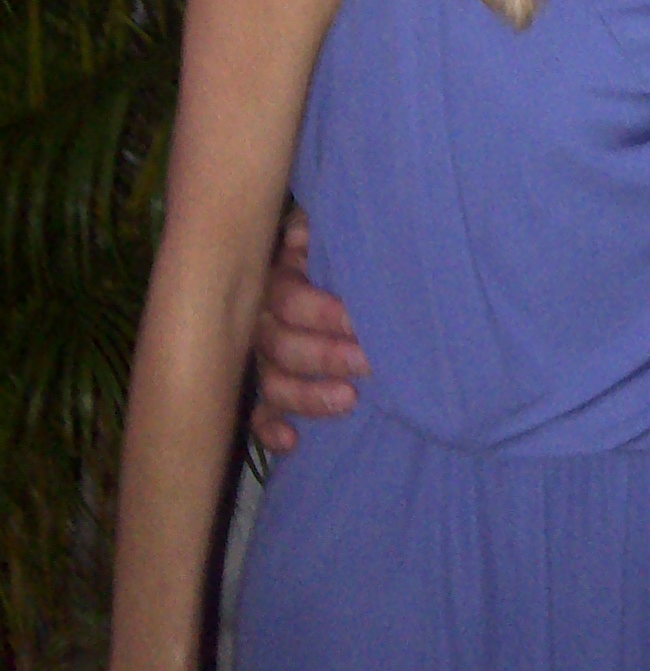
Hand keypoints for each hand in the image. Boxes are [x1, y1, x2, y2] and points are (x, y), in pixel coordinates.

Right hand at [249, 210, 366, 451]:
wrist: (334, 270)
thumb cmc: (336, 250)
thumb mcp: (329, 230)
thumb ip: (316, 230)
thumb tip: (302, 237)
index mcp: (276, 282)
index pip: (289, 301)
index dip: (322, 313)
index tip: (360, 321)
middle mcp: (263, 324)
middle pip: (281, 347)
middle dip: (326, 356)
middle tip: (368, 362)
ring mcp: (264, 361)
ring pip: (273, 384)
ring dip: (307, 396)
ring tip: (348, 400)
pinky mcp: (271, 391)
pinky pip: (260, 416)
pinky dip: (271, 431)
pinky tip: (292, 441)